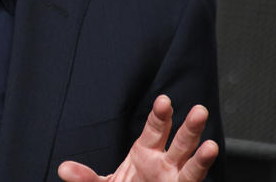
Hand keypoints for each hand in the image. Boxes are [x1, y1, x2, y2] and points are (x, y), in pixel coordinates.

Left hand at [57, 95, 217, 181]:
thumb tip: (64, 169)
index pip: (155, 130)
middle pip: (180, 143)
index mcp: (146, 153)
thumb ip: (86, 178)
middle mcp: (165, 165)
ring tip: (211, 145)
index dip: (160, 116)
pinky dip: (199, 172)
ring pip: (192, 167)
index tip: (164, 101)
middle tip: (200, 110)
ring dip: (202, 157)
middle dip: (190, 128)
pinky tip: (207, 164)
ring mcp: (174, 180)